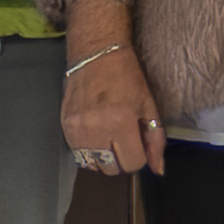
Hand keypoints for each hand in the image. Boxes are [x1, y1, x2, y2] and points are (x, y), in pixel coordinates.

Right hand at [59, 20, 163, 177]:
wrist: (96, 55)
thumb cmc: (126, 77)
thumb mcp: (149, 105)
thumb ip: (155, 140)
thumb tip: (158, 168)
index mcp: (121, 121)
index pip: (132, 163)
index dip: (139, 156)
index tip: (139, 145)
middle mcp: (97, 128)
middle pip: (111, 169)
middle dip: (122, 159)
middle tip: (124, 140)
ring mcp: (78, 129)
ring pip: (93, 165)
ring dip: (104, 157)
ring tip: (109, 136)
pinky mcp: (66, 127)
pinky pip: (78, 154)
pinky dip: (89, 150)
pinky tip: (96, 132)